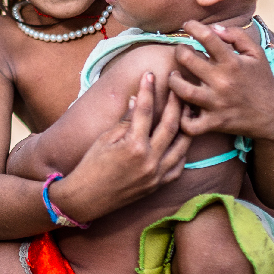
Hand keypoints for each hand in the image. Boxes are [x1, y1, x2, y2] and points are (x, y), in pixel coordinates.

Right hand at [52, 72, 192, 224]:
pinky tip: (182, 137)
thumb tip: (137, 100)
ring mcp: (157, 174)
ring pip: (182, 145)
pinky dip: (183, 149)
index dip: (148, 90)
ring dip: (186, 124)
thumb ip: (126, 121)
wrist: (86, 198)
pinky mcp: (159, 184)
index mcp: (133, 146)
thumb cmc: (91, 166)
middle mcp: (150, 161)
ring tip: (188, 108)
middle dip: (175, 102)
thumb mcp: (105, 139)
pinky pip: (179, 165)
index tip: (151, 75)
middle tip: (178, 86)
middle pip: (170, 125)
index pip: (144, 111)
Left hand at [166, 20, 273, 140]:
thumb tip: (214, 28)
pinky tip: (183, 107)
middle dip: (179, 50)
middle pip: (186, 59)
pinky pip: (190, 124)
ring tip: (174, 76)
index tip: (187, 25)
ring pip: (181, 90)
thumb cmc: (262, 82)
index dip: (193, 26)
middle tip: (181, 51)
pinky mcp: (214, 122)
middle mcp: (222, 82)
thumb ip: (237, 36)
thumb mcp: (257, 55)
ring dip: (173, 80)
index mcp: (232, 63)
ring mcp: (216, 103)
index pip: (207, 37)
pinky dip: (182, 119)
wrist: (273, 116)